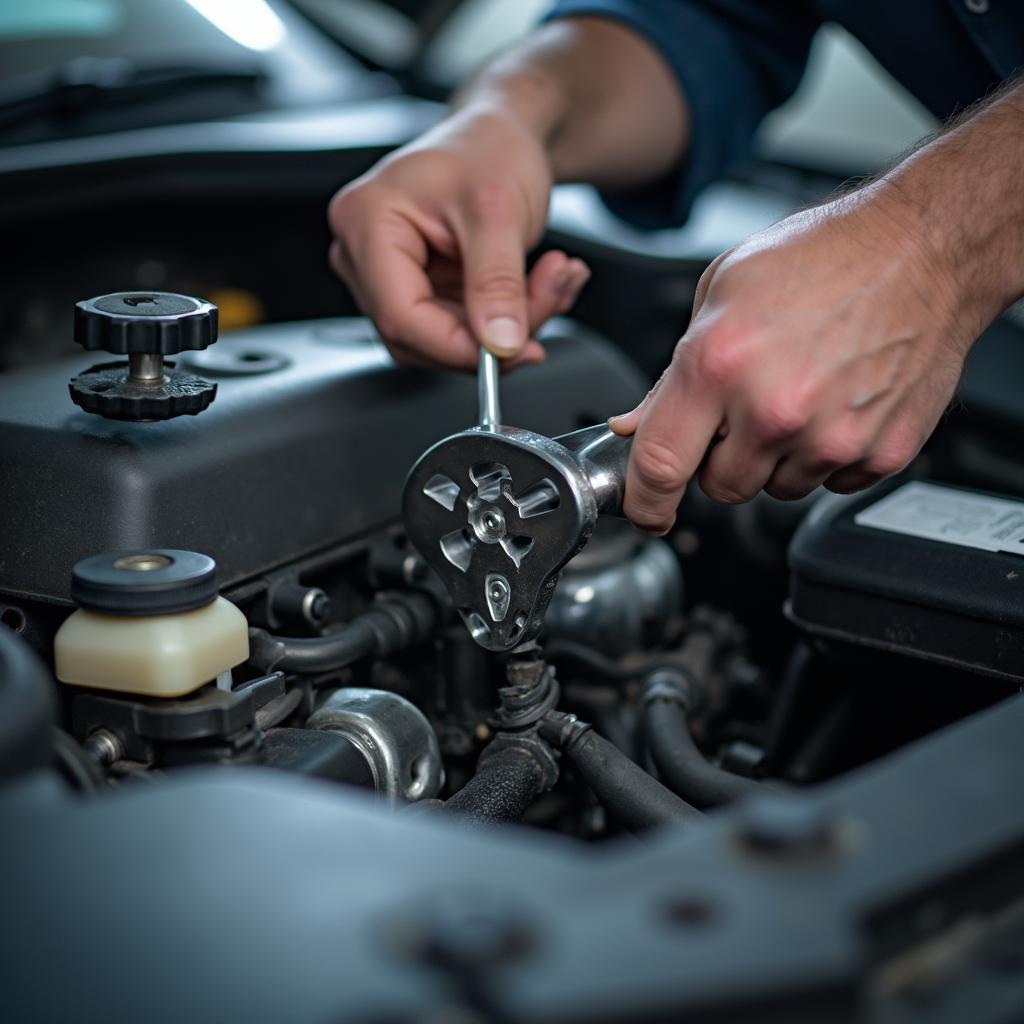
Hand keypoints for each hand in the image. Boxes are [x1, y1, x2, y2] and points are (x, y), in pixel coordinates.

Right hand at [327, 108, 589, 370]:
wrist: (500, 136)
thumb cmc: (489, 150)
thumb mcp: (500, 211)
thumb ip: (497, 282)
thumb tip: (499, 344)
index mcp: (366, 223)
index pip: (401, 316)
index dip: (458, 346)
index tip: (514, 347)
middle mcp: (363, 254)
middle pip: (421, 335)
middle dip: (491, 334)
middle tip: (549, 298)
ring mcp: (388, 277)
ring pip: (444, 340)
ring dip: (507, 328)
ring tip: (553, 281)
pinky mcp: (418, 291)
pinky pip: (458, 330)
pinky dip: (505, 319)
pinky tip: (538, 286)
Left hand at [609, 190, 970, 532]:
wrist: (923, 249)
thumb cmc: (823, 258)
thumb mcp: (721, 292)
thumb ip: (673, 374)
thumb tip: (637, 425)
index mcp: (720, 364)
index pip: (660, 466)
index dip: (644, 502)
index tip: (645, 512)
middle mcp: (775, 409)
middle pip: (720, 488)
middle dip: (719, 459)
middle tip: (743, 408)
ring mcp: (832, 437)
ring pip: (776, 489)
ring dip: (775, 457)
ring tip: (799, 392)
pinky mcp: (880, 452)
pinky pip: (830, 484)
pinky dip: (826, 455)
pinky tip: (836, 402)